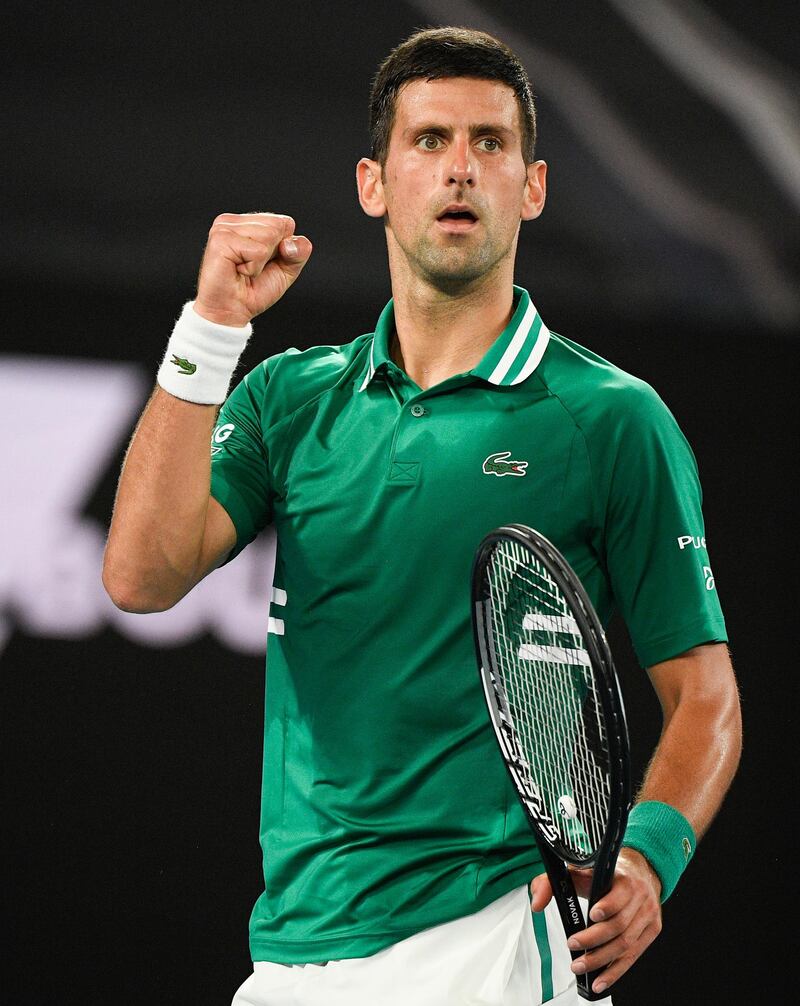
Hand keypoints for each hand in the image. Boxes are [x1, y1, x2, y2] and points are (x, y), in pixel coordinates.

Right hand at [194, 212, 312, 325]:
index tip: (264, 263)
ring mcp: (225, 228)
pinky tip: (237, 271)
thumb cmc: (252, 291)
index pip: (285, 222)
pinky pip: (258, 251)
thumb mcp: (285, 271)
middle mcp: (234, 222)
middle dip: (272, 255)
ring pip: (269, 236)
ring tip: (243, 270)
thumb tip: (291, 242)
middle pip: (277, 227)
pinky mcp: (221, 240)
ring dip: (261, 262)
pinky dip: (253, 268)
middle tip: (251, 268)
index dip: (283, 248)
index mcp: (248, 223)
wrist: (231, 312)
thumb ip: (298, 253)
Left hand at [530, 849, 661, 995]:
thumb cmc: (605, 874)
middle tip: (572, 945)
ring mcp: (648, 916)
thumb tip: (536, 904)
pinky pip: (633, 956)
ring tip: (580, 966)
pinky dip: (616, 971)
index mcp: (624, 879)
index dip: (607, 906)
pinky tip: (600, 981)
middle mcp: (640, 898)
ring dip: (602, 960)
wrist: (639, 873)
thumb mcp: (578, 870)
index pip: (619, 894)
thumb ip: (552, 883)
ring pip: (626, 944)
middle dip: (594, 940)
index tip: (591, 916)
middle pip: (619, 925)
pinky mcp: (651, 931)